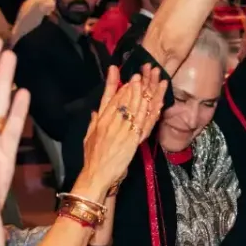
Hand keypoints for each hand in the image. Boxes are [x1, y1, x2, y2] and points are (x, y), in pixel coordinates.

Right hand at [78, 64, 163, 193]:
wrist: (96, 175)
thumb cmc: (92, 158)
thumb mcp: (88, 137)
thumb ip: (93, 122)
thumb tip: (96, 111)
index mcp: (100, 120)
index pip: (108, 97)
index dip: (113, 83)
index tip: (115, 69)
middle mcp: (111, 122)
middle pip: (124, 99)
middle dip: (133, 85)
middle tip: (140, 72)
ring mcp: (123, 130)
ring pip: (135, 108)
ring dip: (144, 93)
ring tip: (150, 80)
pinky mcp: (133, 140)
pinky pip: (144, 123)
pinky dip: (151, 111)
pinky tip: (157, 102)